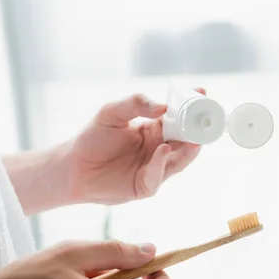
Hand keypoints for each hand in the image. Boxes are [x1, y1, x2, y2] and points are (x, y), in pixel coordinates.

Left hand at [66, 89, 205, 204]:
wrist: (72, 167)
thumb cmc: (92, 138)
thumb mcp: (112, 112)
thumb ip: (136, 104)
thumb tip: (163, 107)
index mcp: (154, 128)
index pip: (177, 116)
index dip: (190, 105)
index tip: (202, 92)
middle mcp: (158, 148)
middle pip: (184, 140)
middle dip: (197, 131)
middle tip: (206, 121)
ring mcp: (154, 168)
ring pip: (179, 161)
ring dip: (189, 151)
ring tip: (195, 141)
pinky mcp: (145, 186)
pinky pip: (158, 176)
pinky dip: (162, 164)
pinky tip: (163, 150)